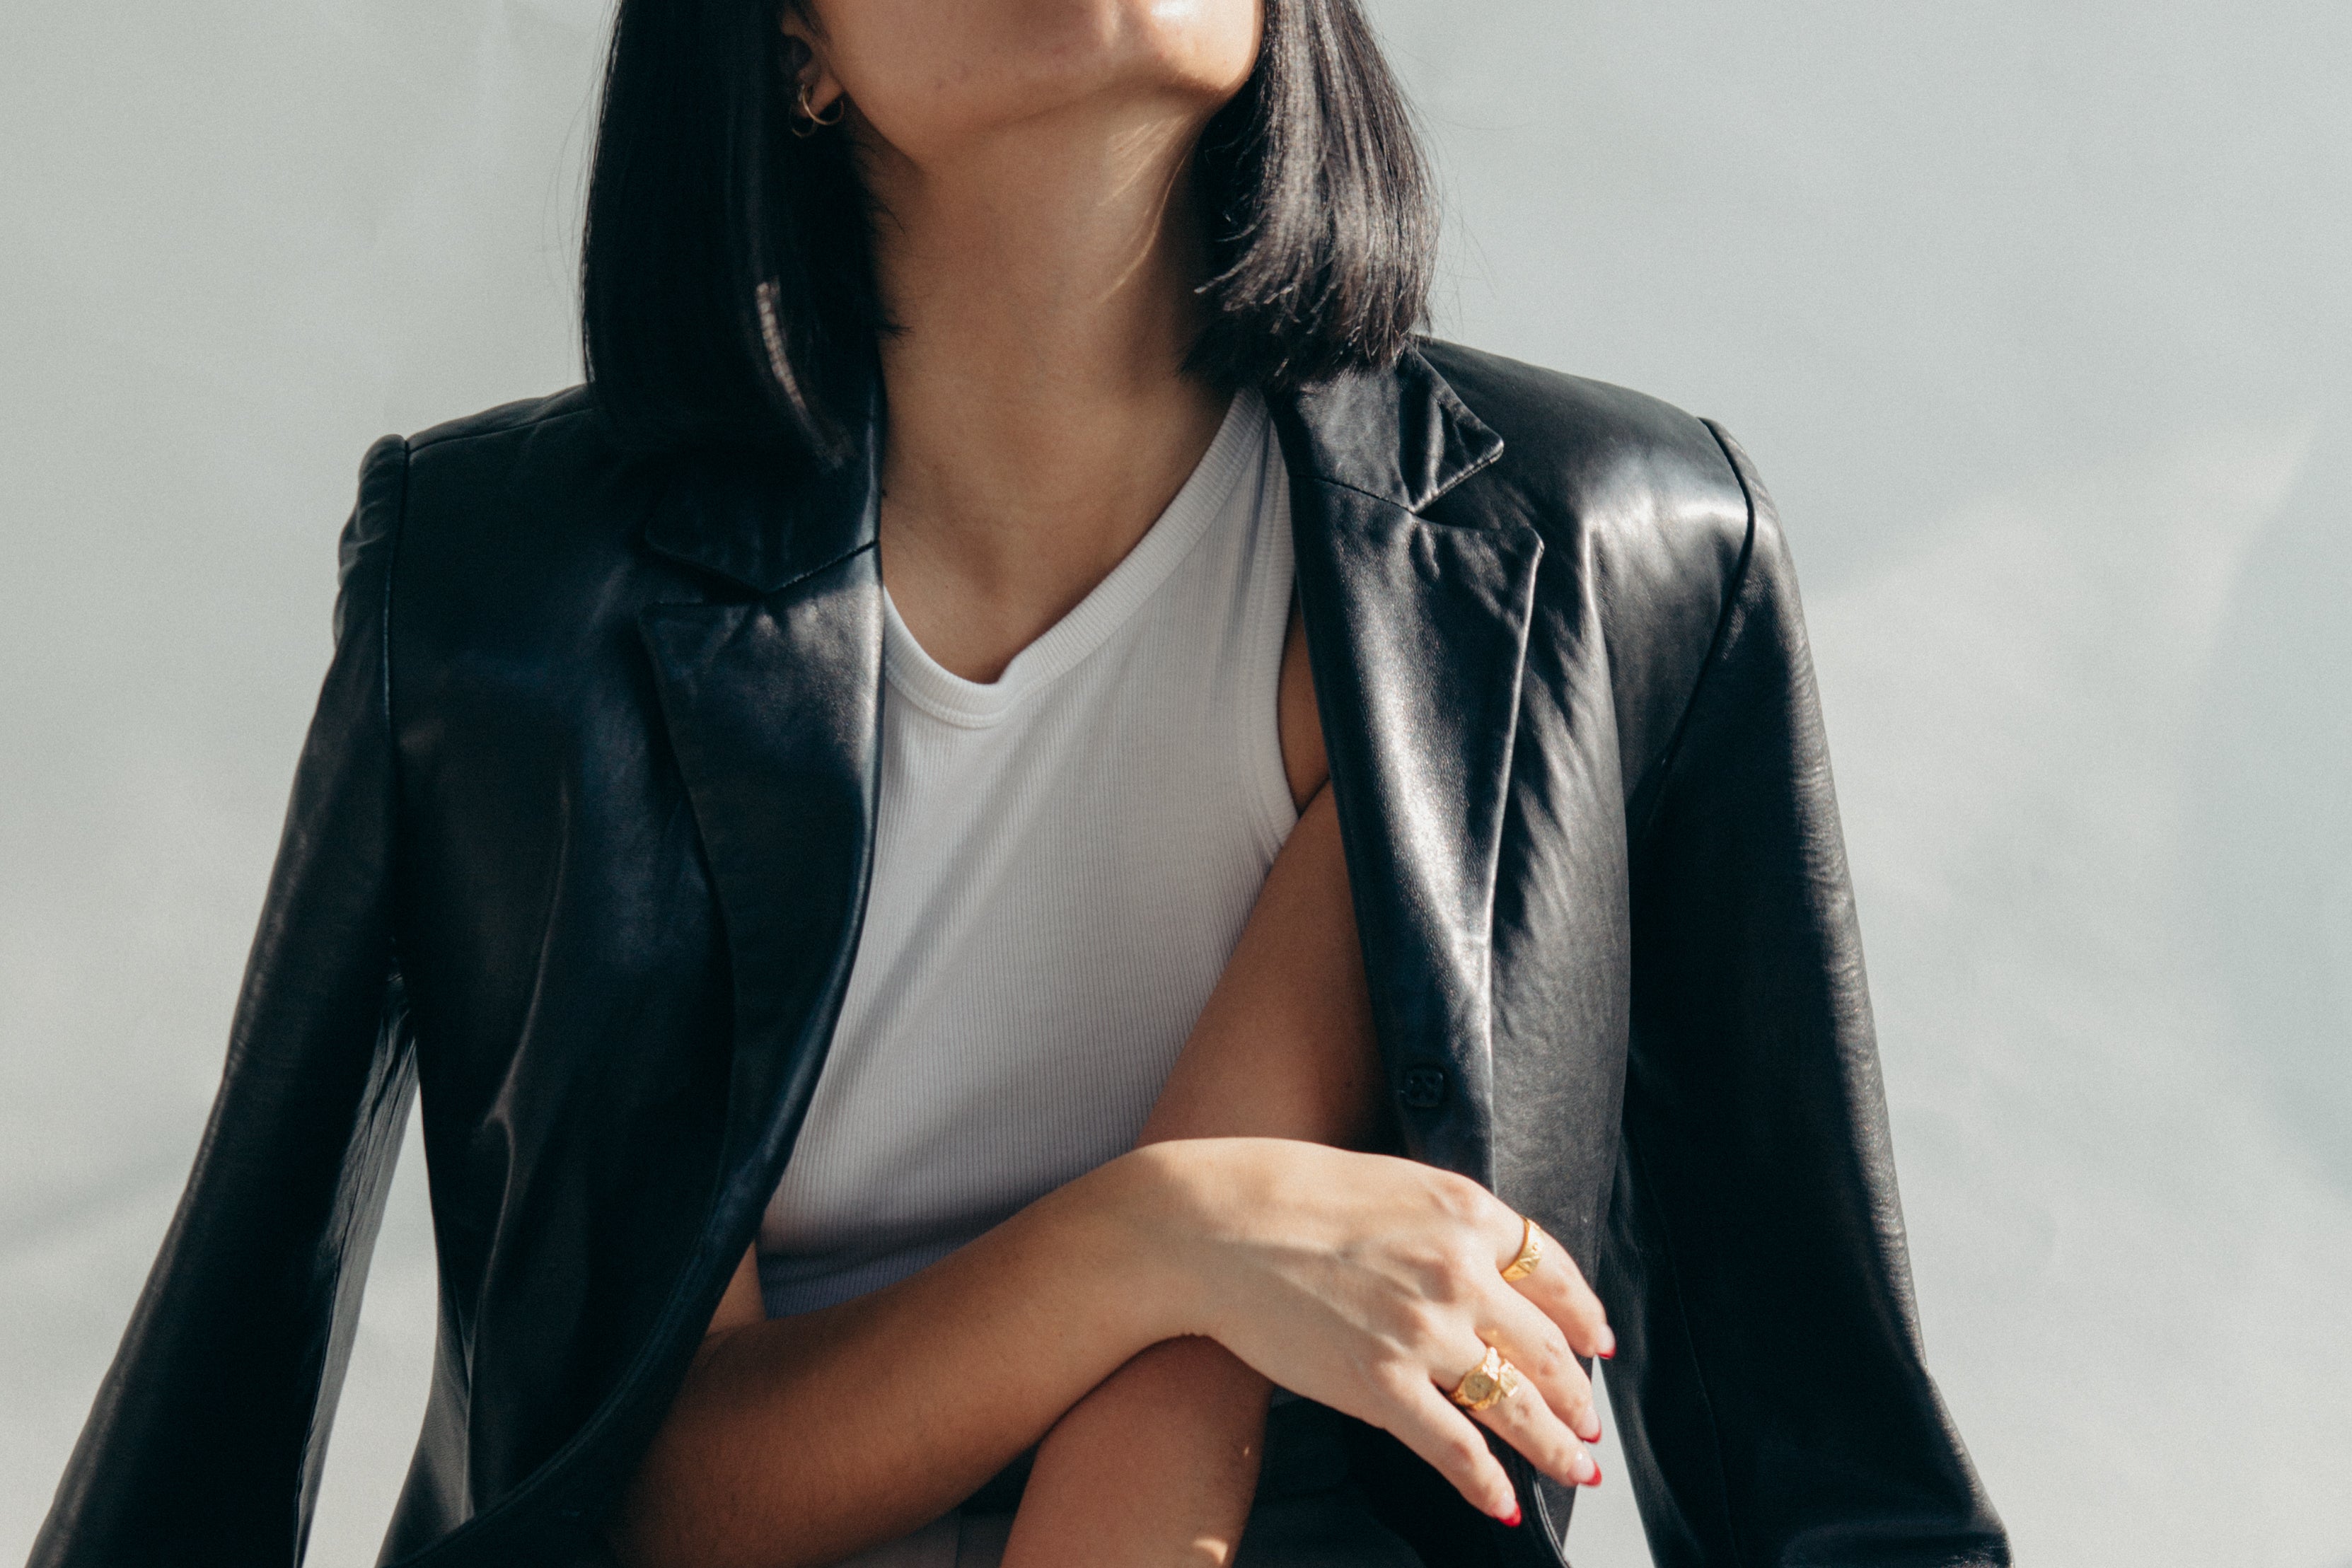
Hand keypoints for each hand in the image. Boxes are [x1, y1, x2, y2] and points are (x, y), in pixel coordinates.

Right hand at [1130, 1137, 1613, 1522]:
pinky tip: (1502, 1501)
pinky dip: (1486, 1482)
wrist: (1211, 1225)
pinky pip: (1456, 1448)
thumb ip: (1448, 1224)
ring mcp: (1422, 1332)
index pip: (1555, 1275)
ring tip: (1577, 1469)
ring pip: (1516, 1403)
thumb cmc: (1286, 1193)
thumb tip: (1485, 1266)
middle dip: (1577, 1394)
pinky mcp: (1379, 1384)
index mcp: (1466, 1213)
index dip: (1583, 1318)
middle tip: (1589, 1421)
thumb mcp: (1393, 1183)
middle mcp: (1458, 1272)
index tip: (1595, 1344)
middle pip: (1547, 1348)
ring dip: (1557, 1445)